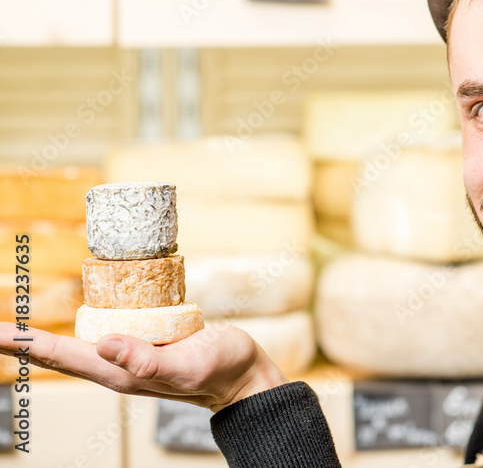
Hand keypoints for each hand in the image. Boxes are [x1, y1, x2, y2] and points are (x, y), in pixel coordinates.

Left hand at [0, 323, 288, 412]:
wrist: (244, 376)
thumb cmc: (221, 369)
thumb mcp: (189, 363)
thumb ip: (149, 359)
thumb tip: (103, 346)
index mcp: (121, 372)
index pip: (62, 356)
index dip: (26, 344)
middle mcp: (117, 366)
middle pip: (59, 355)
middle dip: (23, 343)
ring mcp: (129, 358)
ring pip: (76, 347)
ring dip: (42, 340)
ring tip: (15, 331)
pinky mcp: (144, 346)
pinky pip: (101, 336)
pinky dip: (76, 330)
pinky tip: (76, 320)